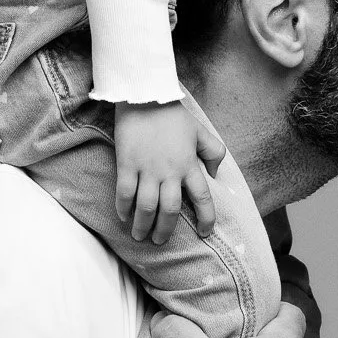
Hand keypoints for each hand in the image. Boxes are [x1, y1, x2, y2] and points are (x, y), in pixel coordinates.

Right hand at [114, 100, 226, 243]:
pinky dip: (123, 208)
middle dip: (166, 230)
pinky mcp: (126, 163)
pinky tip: (123, 217)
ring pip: (146, 206)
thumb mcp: (201, 131)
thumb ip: (213, 153)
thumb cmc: (173, 114)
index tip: (206, 233)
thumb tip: (215, 176)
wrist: (145, 95)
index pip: (202, 197)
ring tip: (140, 236)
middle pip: (170, 209)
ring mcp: (147, 169)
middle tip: (160, 241)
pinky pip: (124, 193)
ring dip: (143, 225)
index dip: (206, 218)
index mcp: (189, 164)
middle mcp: (169, 171)